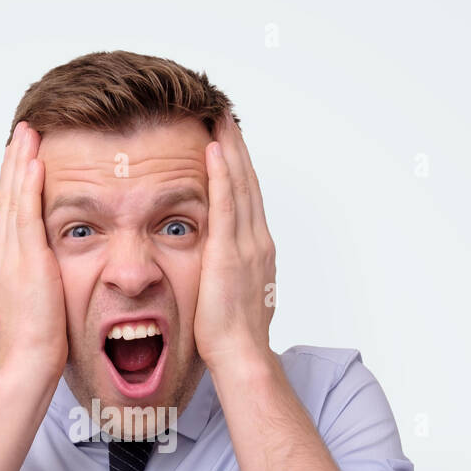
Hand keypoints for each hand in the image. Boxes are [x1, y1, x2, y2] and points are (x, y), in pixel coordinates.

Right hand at [0, 121, 67, 384]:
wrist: (27, 367)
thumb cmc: (38, 350)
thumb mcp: (42, 308)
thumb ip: (45, 286)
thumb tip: (57, 279)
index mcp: (7, 267)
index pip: (10, 215)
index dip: (15, 185)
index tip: (23, 159)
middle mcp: (3, 257)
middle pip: (6, 199)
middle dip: (13, 164)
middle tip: (22, 133)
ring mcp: (10, 258)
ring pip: (12, 199)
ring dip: (20, 164)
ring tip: (28, 134)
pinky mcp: (25, 263)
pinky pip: (25, 215)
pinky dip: (28, 186)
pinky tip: (35, 162)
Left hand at [194, 112, 276, 374]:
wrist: (242, 356)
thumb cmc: (232, 338)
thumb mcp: (230, 296)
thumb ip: (227, 276)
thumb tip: (217, 271)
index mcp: (258, 251)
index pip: (247, 198)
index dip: (238, 167)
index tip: (228, 142)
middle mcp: (257, 241)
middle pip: (247, 181)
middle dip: (236, 146)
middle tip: (225, 114)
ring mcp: (247, 245)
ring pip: (239, 184)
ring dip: (229, 148)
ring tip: (219, 117)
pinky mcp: (229, 252)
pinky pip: (225, 203)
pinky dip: (221, 173)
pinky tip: (212, 148)